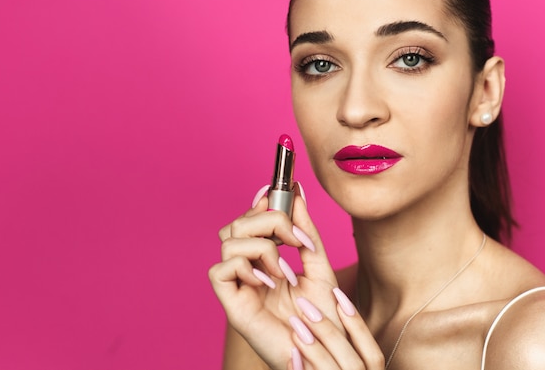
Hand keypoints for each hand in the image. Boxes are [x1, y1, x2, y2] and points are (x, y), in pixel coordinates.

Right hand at [208, 183, 343, 368]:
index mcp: (266, 261)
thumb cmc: (322, 317)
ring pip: (228, 241)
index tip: (279, 193)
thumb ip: (307, 233)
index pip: (250, 221)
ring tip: (284, 268)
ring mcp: (239, 286)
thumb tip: (298, 195)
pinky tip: (268, 282)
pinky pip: (220, 270)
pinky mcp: (232, 304)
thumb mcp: (320, 267)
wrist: (325, 352)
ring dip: (262, 246)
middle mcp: (249, 270)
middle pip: (237, 225)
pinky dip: (244, 267)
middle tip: (293, 238)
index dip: (259, 204)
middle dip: (267, 220)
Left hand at [288, 289, 383, 369]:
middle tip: (305, 306)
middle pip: (353, 364)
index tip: (337, 294)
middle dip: (330, 333)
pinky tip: (291, 356)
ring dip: (316, 352)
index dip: (357, 325)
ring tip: (295, 327)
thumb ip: (344, 351)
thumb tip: (336, 307)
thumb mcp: (348, 367)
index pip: (373, 355)